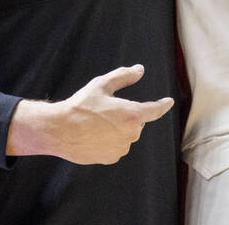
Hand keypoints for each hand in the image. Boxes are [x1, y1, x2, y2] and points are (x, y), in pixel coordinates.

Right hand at [6, 65, 174, 164]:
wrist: (60, 130)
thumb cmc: (81, 105)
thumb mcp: (102, 84)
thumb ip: (124, 76)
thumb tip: (140, 70)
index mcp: (132, 115)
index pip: (155, 110)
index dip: (162, 105)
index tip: (168, 102)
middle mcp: (131, 134)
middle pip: (136, 122)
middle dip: (126, 116)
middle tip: (104, 111)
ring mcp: (121, 148)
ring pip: (125, 135)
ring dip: (117, 129)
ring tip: (96, 124)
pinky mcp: (111, 158)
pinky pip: (116, 147)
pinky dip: (109, 141)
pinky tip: (94, 135)